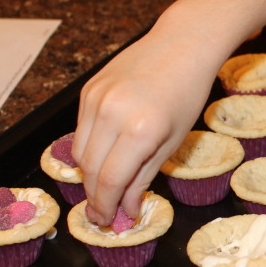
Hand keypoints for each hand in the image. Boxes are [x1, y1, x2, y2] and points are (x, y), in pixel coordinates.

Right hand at [72, 27, 222, 224]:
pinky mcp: (87, 89)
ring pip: (79, 151)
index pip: (109, 181)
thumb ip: (144, 177)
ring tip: (104, 187)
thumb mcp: (173, 141)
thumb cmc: (187, 94)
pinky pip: (81, 130)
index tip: (106, 221)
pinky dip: (89, 148)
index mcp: (140, 131)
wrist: (181, 45)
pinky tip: (105, 154)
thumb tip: (125, 208)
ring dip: (89, 175)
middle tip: (103, 212)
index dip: (104, 206)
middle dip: (94, 195)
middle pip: (89, 169)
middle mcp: (112, 114)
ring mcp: (95, 99)